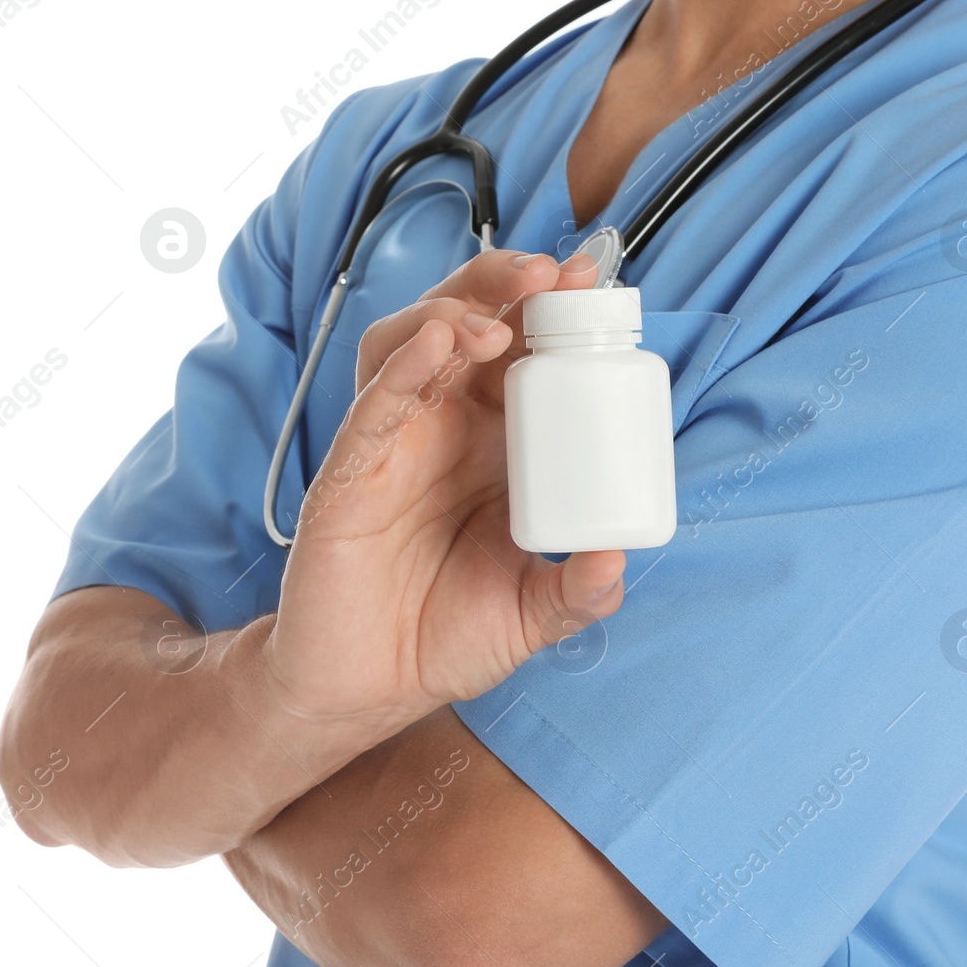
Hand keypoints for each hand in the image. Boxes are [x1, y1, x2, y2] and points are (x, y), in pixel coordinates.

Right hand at [264, 250, 626, 728]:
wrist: (361, 692)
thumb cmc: (439, 639)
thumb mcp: (529, 616)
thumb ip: (576, 594)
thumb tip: (616, 560)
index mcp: (492, 447)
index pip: (522, 356)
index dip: (551, 313)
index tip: (590, 283)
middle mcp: (442, 430)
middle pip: (466, 324)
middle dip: (502, 284)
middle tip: (548, 274)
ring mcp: (392, 444)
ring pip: (410, 343)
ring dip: (452, 314)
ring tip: (495, 323)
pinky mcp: (349, 472)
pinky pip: (374, 404)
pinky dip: (403, 367)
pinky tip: (435, 344)